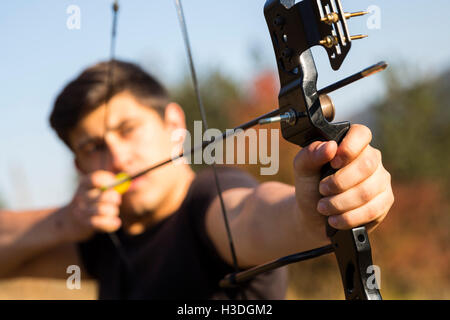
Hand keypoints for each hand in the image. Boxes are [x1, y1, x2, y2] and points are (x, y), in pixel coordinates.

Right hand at [63, 171, 121, 241]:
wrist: (72, 221)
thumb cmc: (93, 201)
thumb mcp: (100, 189)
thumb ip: (113, 185)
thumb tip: (127, 180)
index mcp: (84, 184)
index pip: (96, 179)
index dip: (109, 181)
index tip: (114, 184)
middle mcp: (80, 196)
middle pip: (102, 195)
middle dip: (114, 198)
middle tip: (117, 200)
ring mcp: (81, 210)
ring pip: (102, 210)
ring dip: (113, 211)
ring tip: (113, 211)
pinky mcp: (85, 223)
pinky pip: (101, 223)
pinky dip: (111, 223)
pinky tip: (116, 222)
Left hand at [293, 124, 393, 240]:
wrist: (313, 214)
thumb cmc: (310, 185)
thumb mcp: (302, 168)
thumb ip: (310, 154)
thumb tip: (330, 146)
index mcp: (351, 143)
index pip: (361, 134)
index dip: (349, 147)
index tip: (333, 162)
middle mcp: (371, 158)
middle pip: (366, 165)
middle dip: (339, 182)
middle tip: (321, 190)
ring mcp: (380, 180)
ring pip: (368, 191)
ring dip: (340, 202)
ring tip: (323, 207)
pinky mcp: (384, 201)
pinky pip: (373, 210)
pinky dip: (349, 217)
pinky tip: (335, 219)